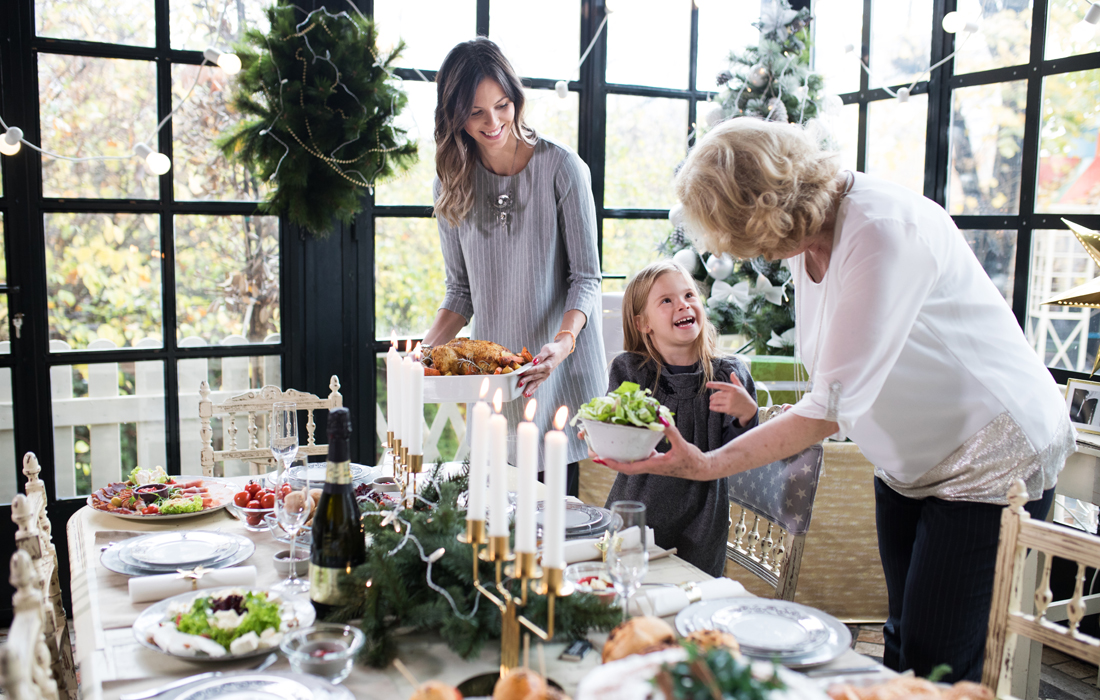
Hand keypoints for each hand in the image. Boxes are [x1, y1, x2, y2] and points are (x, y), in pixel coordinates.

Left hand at [517, 338, 570, 396]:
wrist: (561, 352)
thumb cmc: (554, 349)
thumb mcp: (548, 349)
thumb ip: (541, 356)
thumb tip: (534, 361)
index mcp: (547, 365)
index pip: (535, 369)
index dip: (527, 371)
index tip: (520, 373)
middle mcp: (546, 372)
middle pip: (534, 377)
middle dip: (526, 381)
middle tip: (519, 384)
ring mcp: (545, 375)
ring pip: (536, 383)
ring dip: (530, 389)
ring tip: (524, 394)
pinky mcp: (544, 376)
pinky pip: (538, 384)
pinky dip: (533, 389)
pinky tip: (528, 393)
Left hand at [591, 424, 709, 479]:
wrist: (701, 469)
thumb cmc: (692, 461)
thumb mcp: (682, 445)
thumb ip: (672, 432)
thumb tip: (661, 419)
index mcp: (653, 466)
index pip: (629, 468)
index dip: (615, 464)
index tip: (602, 459)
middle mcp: (649, 466)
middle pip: (625, 465)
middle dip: (610, 460)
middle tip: (595, 452)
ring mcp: (652, 464)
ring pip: (631, 461)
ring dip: (618, 456)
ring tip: (606, 446)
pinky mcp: (655, 460)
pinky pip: (639, 456)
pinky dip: (630, 450)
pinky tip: (627, 440)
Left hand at [706, 378, 757, 425]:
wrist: (750, 410)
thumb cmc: (745, 398)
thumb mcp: (741, 388)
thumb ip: (735, 380)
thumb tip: (732, 373)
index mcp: (733, 388)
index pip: (721, 385)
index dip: (713, 384)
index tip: (707, 384)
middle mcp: (731, 395)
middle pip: (717, 394)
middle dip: (713, 396)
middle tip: (711, 398)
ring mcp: (730, 402)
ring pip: (716, 401)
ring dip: (712, 402)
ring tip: (711, 402)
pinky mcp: (728, 409)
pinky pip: (718, 408)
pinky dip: (713, 407)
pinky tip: (711, 407)